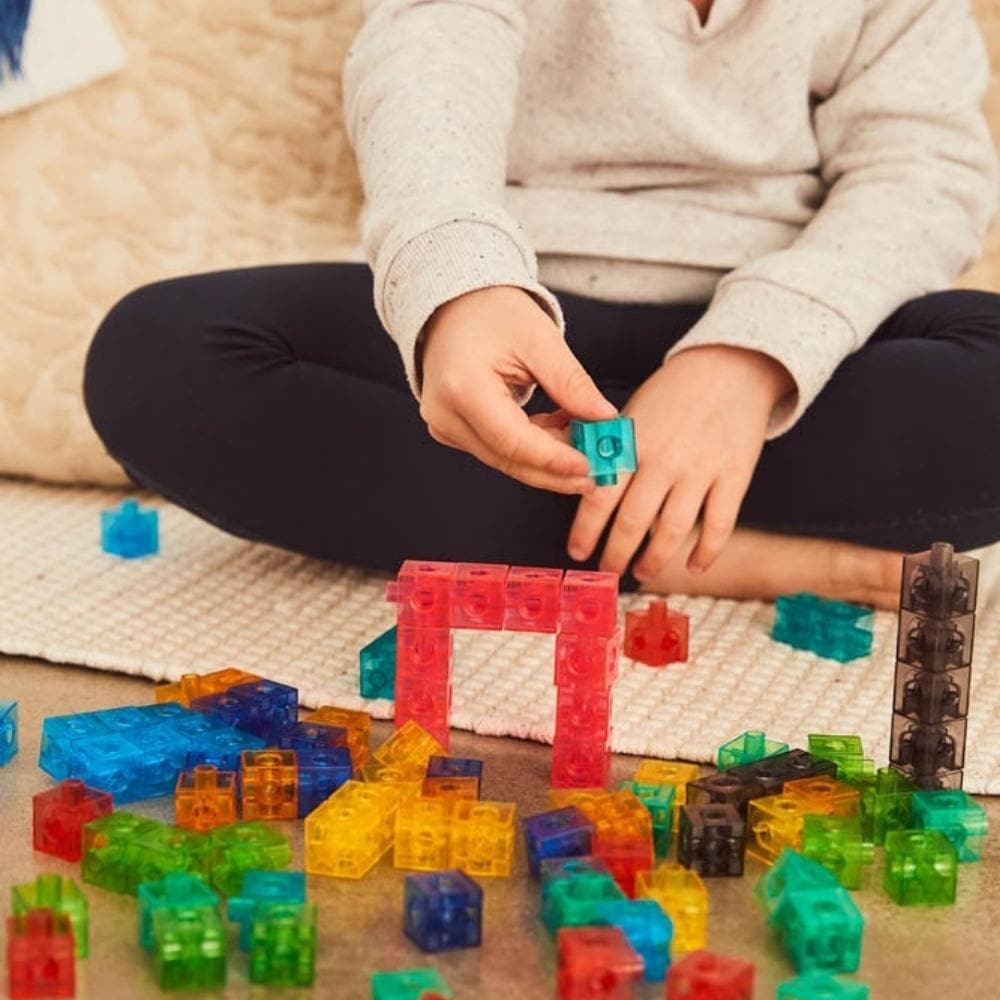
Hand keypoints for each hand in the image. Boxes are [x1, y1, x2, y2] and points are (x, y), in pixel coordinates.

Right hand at [420, 285, 617, 492]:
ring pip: (506, 459)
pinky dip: (533, 446)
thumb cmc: (493, 312)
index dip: (554, 460)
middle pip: (509, 458)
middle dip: (557, 468)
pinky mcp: (452, 430)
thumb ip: (571, 383)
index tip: (590, 467)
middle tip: (599, 470)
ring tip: (584, 437)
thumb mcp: (540, 339)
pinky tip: (559, 428)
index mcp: (463, 388)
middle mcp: (446, 415)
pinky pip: (498, 449)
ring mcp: (445, 426)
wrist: (454, 305)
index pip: (513, 441)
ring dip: (548, 456)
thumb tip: (605, 418)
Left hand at [567, 345, 794, 577]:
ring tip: (642, 573)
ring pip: (672, 531)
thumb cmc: (673, 394)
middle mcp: (664, 461)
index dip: (586, 530)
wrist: (729, 368)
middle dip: (616, 554)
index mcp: (633, 444)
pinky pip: (719, 525)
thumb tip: (576, 478)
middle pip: (633, 523)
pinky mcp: (734, 477)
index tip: (577, 552)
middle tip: (608, 571)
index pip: (600, 496)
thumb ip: (610, 449)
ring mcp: (701, 471)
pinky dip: (706, 552)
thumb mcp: (632, 413)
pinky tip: (694, 566)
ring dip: (654, 560)